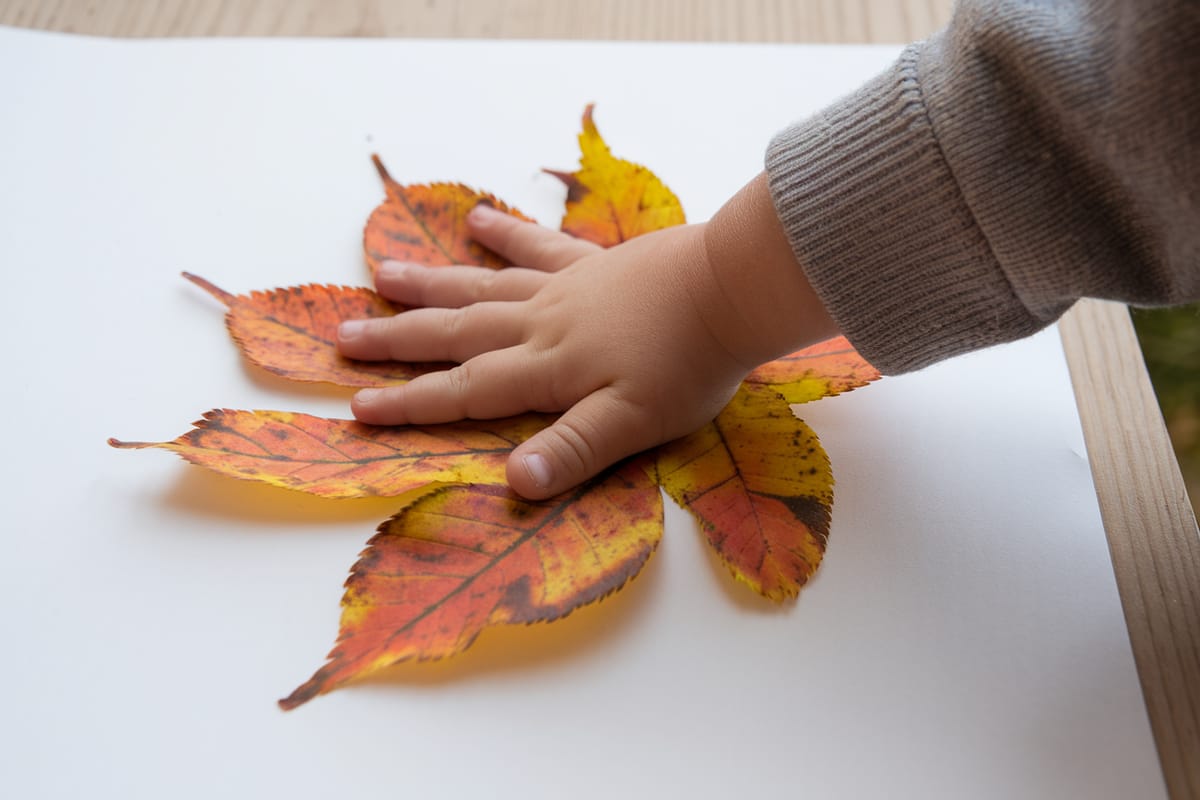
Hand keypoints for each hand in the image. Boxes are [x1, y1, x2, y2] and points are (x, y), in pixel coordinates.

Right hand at [337, 174, 837, 498]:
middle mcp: (541, 324)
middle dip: (398, 340)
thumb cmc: (688, 365)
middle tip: (343, 337)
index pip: (464, 391)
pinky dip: (505, 234)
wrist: (731, 289)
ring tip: (382, 274)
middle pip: (455, 333)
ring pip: (481, 286)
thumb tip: (511, 483)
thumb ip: (572, 451)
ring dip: (430, 285)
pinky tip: (477, 218)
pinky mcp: (593, 262)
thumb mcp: (632, 422)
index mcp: (546, 370)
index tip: (357, 408)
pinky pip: (536, 245)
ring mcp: (564, 287)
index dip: (410, 403)